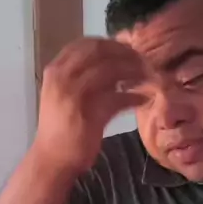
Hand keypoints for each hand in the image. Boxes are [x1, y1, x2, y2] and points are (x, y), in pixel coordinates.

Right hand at [35, 37, 145, 174]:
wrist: (52, 159)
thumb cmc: (61, 128)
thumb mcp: (64, 95)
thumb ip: (81, 76)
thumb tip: (113, 61)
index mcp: (56, 70)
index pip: (86, 44)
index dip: (112, 44)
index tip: (130, 50)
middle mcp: (62, 77)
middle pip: (100, 52)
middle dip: (126, 54)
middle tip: (145, 62)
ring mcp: (74, 94)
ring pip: (112, 71)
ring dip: (135, 72)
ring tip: (150, 78)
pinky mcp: (89, 114)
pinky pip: (119, 98)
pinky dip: (134, 97)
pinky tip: (144, 99)